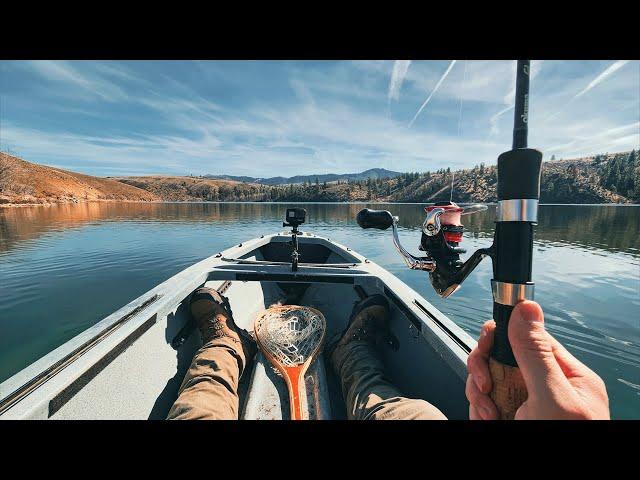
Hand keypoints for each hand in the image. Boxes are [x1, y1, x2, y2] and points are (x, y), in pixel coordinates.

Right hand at [466, 300, 609, 419]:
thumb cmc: (568, 446)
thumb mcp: (552, 398)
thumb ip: (536, 354)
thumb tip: (526, 308)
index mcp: (567, 375)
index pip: (527, 337)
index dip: (500, 337)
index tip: (484, 346)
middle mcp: (545, 386)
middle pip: (500, 356)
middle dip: (484, 368)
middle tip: (483, 384)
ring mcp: (524, 403)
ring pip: (487, 379)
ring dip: (478, 394)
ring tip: (488, 412)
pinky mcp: (509, 416)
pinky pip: (483, 402)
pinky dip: (478, 410)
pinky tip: (487, 419)